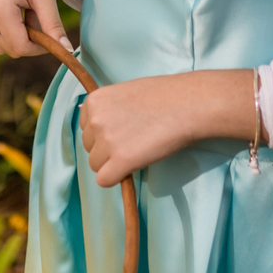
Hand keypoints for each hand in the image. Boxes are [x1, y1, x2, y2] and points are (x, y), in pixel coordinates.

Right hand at [0, 0, 75, 57]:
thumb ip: (53, 26)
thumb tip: (66, 50)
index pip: (20, 47)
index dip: (38, 47)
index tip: (50, 36)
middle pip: (8, 49)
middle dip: (26, 40)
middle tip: (37, 16)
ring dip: (13, 37)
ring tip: (23, 13)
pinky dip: (0, 34)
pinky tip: (11, 15)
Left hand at [79, 70, 254, 186]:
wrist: (187, 104)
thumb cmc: (162, 95)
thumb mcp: (125, 92)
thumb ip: (107, 107)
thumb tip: (90, 119)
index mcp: (94, 101)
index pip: (85, 128)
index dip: (104, 133)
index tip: (123, 129)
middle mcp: (95, 120)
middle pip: (89, 148)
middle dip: (107, 149)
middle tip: (133, 140)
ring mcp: (107, 141)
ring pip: (96, 165)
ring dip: (113, 163)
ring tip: (137, 150)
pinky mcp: (121, 161)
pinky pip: (104, 180)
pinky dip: (117, 177)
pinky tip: (133, 167)